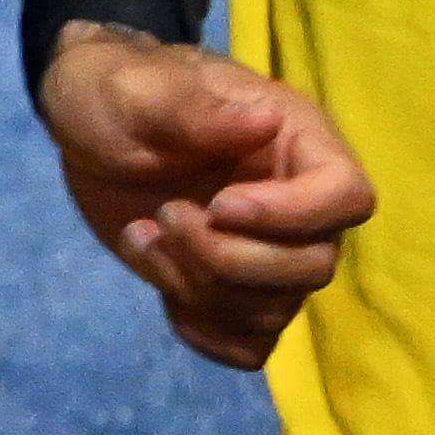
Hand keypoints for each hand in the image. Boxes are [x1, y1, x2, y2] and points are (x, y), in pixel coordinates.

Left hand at [36, 23, 369, 370]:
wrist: (87, 125)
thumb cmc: (119, 91)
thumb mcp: (140, 91)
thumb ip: (197, 112)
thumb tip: (266, 121)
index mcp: (295, 141)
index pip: (347, 195)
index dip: (292, 214)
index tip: (219, 205)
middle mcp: (298, 204)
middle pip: (313, 266)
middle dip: (229, 257)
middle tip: (165, 215)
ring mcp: (269, 252)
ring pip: (275, 309)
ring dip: (201, 286)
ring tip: (143, 233)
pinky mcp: (233, 289)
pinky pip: (249, 343)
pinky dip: (204, 330)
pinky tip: (160, 286)